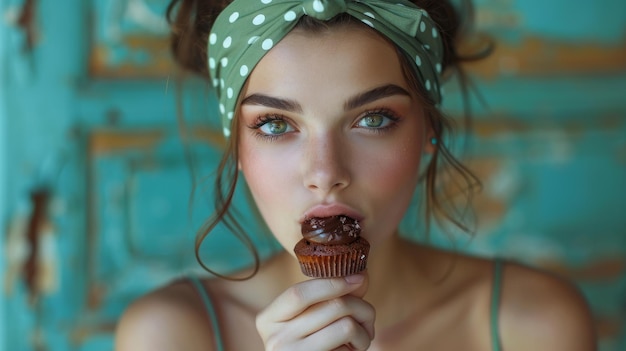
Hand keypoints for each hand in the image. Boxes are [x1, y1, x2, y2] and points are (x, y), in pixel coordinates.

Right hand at [256, 273, 374, 350]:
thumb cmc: (310, 343)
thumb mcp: (310, 317)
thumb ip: (331, 295)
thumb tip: (360, 275)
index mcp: (268, 319)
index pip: (298, 293)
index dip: (332, 283)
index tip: (358, 278)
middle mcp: (276, 340)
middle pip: (333, 306)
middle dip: (361, 307)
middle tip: (367, 317)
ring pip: (346, 326)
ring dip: (365, 331)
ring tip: (361, 338)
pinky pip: (348, 349)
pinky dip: (357, 348)